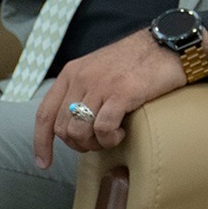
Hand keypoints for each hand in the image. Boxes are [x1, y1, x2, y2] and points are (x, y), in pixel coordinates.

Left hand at [31, 28, 207, 167]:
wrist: (166, 45)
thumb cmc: (136, 62)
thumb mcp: (97, 70)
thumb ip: (81, 92)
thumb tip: (72, 125)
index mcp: (71, 73)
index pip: (45, 113)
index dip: (41, 142)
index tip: (44, 162)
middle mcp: (81, 78)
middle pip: (63, 129)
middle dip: (79, 144)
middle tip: (98, 142)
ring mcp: (100, 85)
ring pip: (80, 132)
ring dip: (96, 144)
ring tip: (112, 136)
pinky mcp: (121, 93)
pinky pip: (103, 129)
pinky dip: (111, 138)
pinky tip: (122, 131)